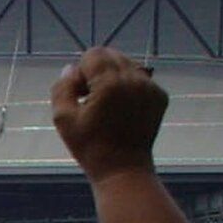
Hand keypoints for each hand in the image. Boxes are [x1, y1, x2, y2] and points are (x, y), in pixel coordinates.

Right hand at [50, 46, 166, 182]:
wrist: (123, 169)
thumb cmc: (90, 147)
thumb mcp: (62, 119)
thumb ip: (62, 88)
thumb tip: (71, 69)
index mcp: (110, 83)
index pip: (94, 54)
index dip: (82, 71)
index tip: (80, 93)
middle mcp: (134, 79)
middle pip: (112, 55)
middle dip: (97, 71)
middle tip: (92, 97)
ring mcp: (150, 87)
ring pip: (127, 64)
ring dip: (114, 77)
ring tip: (108, 103)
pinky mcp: (160, 96)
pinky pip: (140, 78)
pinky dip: (129, 87)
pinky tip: (123, 109)